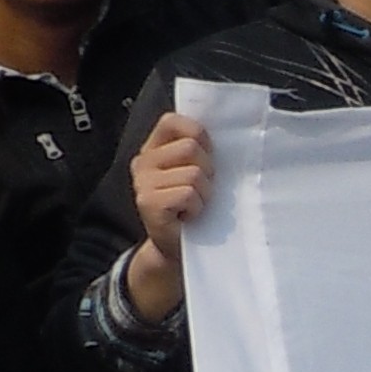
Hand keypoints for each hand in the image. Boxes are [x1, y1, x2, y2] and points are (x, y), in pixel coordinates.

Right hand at [125, 112, 214, 322]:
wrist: (180, 250)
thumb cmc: (195, 207)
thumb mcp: (196, 171)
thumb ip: (199, 149)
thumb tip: (228, 130)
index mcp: (154, 149)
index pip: (173, 121)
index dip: (197, 134)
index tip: (206, 155)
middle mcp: (143, 162)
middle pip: (191, 147)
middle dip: (207, 169)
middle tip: (201, 190)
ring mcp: (142, 183)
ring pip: (194, 173)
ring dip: (205, 193)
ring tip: (196, 206)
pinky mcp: (149, 204)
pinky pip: (189, 194)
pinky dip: (198, 207)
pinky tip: (190, 217)